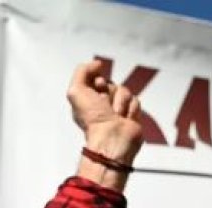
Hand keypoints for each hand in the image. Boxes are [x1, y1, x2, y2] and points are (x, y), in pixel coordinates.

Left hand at [68, 60, 142, 190]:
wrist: (112, 138)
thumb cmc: (93, 119)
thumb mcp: (76, 90)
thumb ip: (82, 71)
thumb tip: (98, 65)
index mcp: (88, 100)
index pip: (98, 78)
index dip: (99, 82)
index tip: (98, 91)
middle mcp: (101, 105)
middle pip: (112, 84)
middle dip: (110, 92)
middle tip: (106, 106)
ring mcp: (117, 110)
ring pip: (125, 91)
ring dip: (120, 102)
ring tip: (116, 116)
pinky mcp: (131, 115)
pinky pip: (135, 101)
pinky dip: (130, 110)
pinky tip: (125, 120)